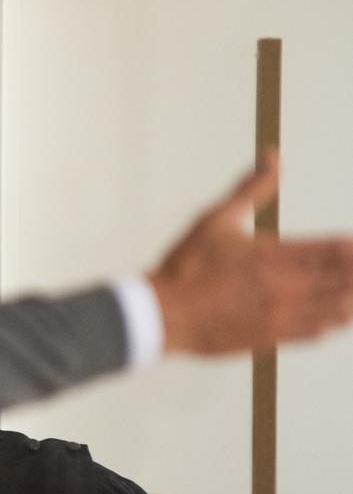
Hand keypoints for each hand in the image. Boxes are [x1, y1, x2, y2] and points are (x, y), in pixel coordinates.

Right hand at [150, 153, 352, 354]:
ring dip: (350, 297)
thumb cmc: (185, 266)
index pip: (337, 249)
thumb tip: (271, 156)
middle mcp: (285, 286)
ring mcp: (280, 315)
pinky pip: (318, 332)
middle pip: (346, 279)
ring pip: (339, 309)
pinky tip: (335, 313)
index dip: (352, 248)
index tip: (352, 246)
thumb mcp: (215, 219)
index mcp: (275, 254)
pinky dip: (333, 321)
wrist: (160, 316)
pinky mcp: (272, 337)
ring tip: (350, 289)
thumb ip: (251, 189)